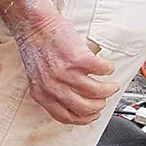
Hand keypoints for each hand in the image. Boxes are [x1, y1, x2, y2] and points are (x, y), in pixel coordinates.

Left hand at [16, 11, 118, 125]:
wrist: (34, 26)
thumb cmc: (36, 47)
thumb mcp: (38, 77)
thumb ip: (50, 91)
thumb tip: (71, 101)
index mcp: (42, 94)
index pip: (66, 117)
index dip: (83, 119)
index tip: (92, 114)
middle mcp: (53, 87)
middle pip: (84, 108)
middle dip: (99, 106)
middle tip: (104, 99)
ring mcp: (66, 74)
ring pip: (96, 92)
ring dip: (108, 90)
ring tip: (111, 85)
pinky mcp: (78, 59)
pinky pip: (101, 70)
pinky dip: (108, 70)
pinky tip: (107, 67)